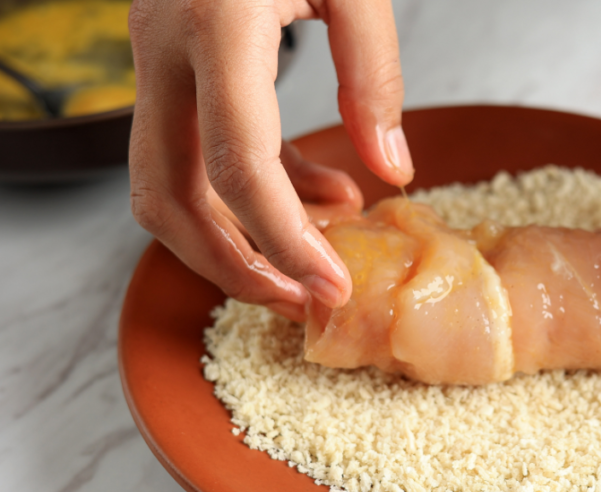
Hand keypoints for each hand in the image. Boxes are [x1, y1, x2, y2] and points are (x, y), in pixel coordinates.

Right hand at [128, 0, 413, 321]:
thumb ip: (373, 74)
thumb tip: (390, 171)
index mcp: (218, 23)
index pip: (236, 162)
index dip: (283, 238)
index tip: (331, 286)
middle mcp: (166, 48)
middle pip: (169, 195)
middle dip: (234, 264)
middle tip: (304, 299)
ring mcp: (155, 57)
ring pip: (166, 184)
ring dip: (234, 238)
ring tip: (316, 258)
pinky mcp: (171, 63)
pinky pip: (193, 149)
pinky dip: (251, 188)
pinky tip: (320, 194)